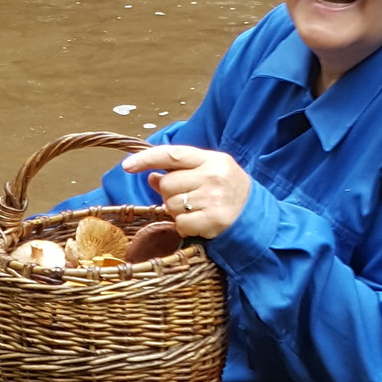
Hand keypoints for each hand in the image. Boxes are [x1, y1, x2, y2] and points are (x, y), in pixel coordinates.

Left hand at [122, 143, 250, 239]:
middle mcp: (212, 176)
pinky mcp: (213, 220)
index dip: (146, 159)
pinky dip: (184, 226)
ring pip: (171, 206)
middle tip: (187, 197)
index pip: (171, 155)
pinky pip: (180, 224)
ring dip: (177, 211)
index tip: (127, 166)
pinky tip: (199, 222)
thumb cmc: (227, 189)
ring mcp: (213, 199)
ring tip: (196, 209)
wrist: (255, 214)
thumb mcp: (208, 172)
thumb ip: (180, 171)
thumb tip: (150, 176)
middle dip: (169, 193)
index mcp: (210, 159)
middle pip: (167, 185)